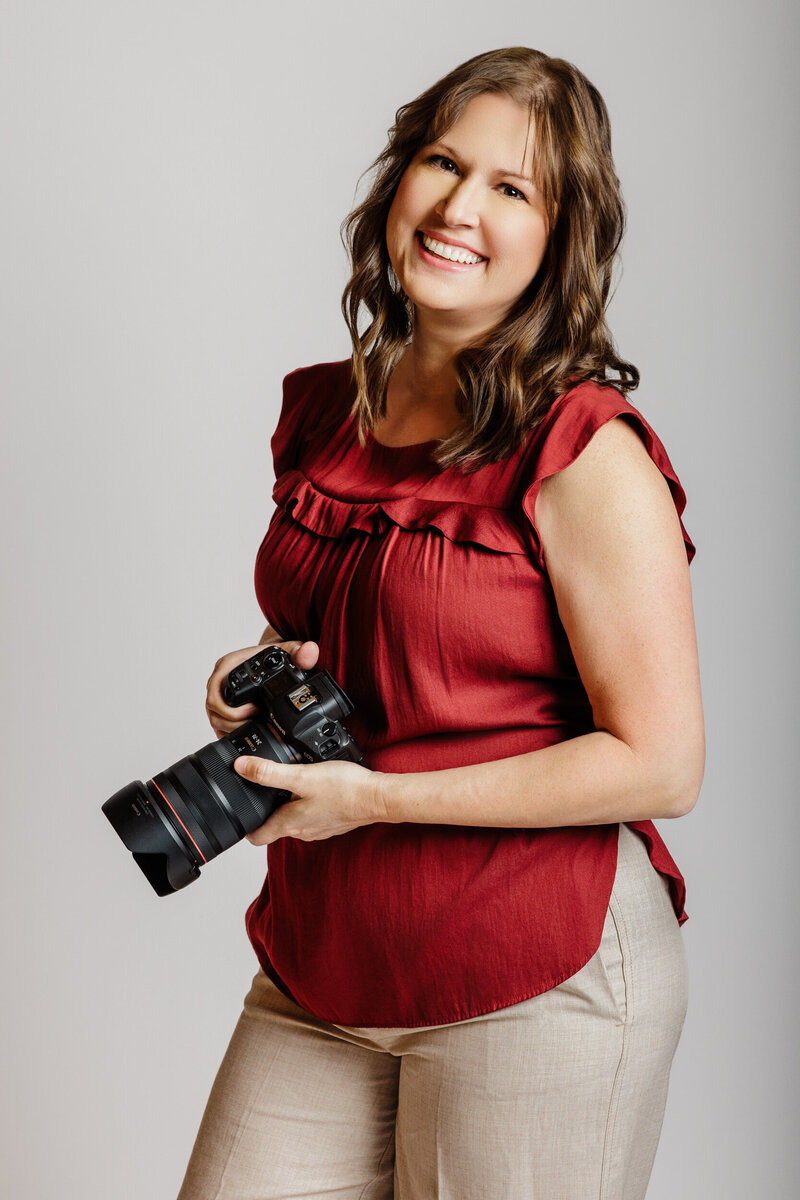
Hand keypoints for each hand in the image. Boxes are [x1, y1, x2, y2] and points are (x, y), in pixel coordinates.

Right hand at [205, 637, 319, 737]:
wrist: (271, 660)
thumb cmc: (274, 656)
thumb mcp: (289, 652)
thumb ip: (300, 652)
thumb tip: (310, 651)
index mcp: (228, 665)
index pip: (216, 688)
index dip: (230, 705)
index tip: (254, 710)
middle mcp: (219, 681)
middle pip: (214, 709)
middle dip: (235, 721)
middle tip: (258, 721)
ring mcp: (219, 697)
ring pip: (216, 720)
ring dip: (234, 727)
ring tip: (256, 726)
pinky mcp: (223, 710)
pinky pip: (221, 726)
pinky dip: (234, 731)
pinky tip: (252, 731)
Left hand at [233, 755, 388, 845]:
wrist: (378, 798)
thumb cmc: (344, 789)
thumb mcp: (302, 776)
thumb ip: (270, 773)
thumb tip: (242, 767)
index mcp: (290, 823)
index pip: (257, 837)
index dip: (245, 827)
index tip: (239, 814)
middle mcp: (302, 831)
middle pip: (275, 826)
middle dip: (268, 809)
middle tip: (264, 788)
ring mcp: (319, 828)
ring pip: (294, 820)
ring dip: (289, 805)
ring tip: (291, 783)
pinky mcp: (332, 822)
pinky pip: (312, 816)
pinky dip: (308, 804)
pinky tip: (316, 788)